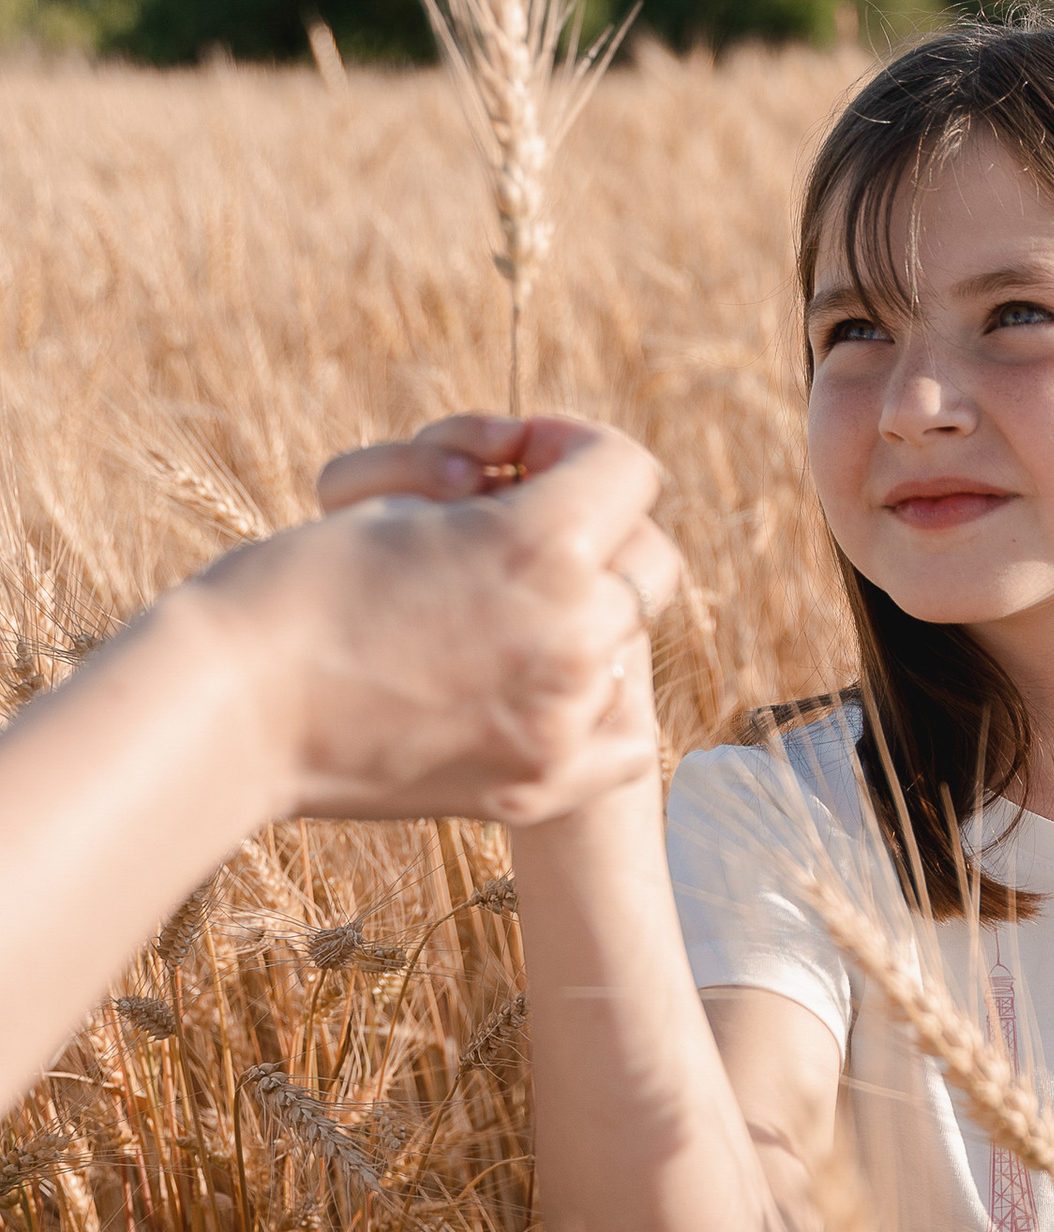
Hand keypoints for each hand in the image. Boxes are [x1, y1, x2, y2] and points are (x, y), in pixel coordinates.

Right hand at [195, 416, 682, 826]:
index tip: (526, 458)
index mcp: (541, 543)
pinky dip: (594, 705)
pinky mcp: (542, 783)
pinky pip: (624, 735)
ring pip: (627, 644)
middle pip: (644, 559)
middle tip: (520, 537)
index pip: (626, 470)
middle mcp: (574, 630)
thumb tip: (569, 500)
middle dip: (593, 535)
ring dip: (585, 619)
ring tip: (502, 614)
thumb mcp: (401, 507)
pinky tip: (535, 685)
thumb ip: (505, 501)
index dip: (576, 448)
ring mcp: (565, 716)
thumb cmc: (295, 589)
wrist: (230, 710)